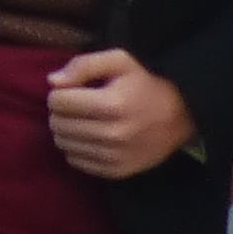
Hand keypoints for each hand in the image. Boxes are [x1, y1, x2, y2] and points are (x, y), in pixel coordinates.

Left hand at [45, 49, 196, 179]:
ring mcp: (114, 157)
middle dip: (61, 112)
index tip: (75, 90)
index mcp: (112, 105)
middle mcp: (112, 134)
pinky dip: (77, 148)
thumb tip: (52, 82)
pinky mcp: (115, 172)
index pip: (57, 101)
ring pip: (63, 144)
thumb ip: (83, 65)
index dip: (61, 92)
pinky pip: (75, 161)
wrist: (180, 117)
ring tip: (86, 121)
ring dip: (67, 131)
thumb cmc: (144, 85)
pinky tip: (93, 137)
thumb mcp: (119, 62)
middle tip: (79, 106)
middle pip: (57, 124)